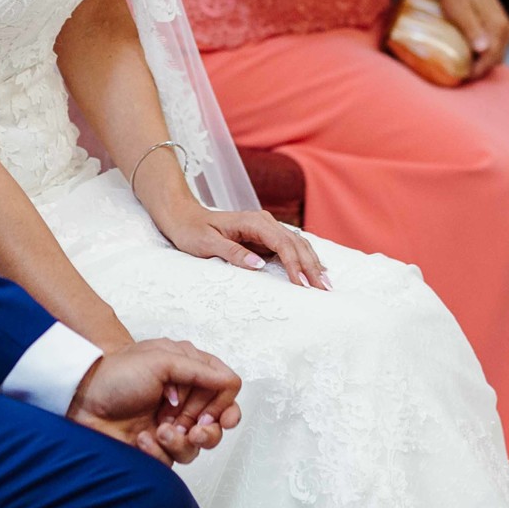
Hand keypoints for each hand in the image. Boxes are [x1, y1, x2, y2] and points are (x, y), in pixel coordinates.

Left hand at [68, 338, 242, 464]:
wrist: (83, 399)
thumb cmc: (116, 373)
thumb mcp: (160, 359)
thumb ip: (198, 370)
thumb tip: (230, 382)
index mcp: (189, 371)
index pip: (226, 389)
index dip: (222, 402)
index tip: (209, 411)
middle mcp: (184, 399)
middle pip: (220, 421)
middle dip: (208, 428)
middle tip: (192, 427)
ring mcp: (172, 424)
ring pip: (200, 445)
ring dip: (182, 440)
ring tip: (161, 430)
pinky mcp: (158, 447)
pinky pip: (173, 459)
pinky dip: (159, 450)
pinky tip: (142, 439)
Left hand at [154, 203, 328, 289]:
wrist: (183, 217)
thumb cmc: (192, 231)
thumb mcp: (207, 244)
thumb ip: (233, 253)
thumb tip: (259, 264)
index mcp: (253, 222)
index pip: (282, 244)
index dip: (294, 265)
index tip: (301, 285)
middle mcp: (264, 222)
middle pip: (295, 243)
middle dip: (311, 266)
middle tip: (324, 290)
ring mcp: (266, 228)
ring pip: (297, 244)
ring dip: (312, 263)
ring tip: (325, 283)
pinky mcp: (264, 237)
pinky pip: (289, 247)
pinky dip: (304, 259)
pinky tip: (314, 270)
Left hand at [437, 0, 508, 79]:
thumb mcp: (460, 10)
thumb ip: (472, 29)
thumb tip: (483, 49)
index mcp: (498, 26)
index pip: (492, 56)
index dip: (479, 69)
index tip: (463, 75)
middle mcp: (505, 29)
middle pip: (496, 58)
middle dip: (481, 68)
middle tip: (461, 73)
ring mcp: (503, 27)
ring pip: (496, 53)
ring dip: (483, 62)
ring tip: (464, 65)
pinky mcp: (498, 26)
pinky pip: (495, 46)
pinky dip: (484, 54)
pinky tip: (470, 55)